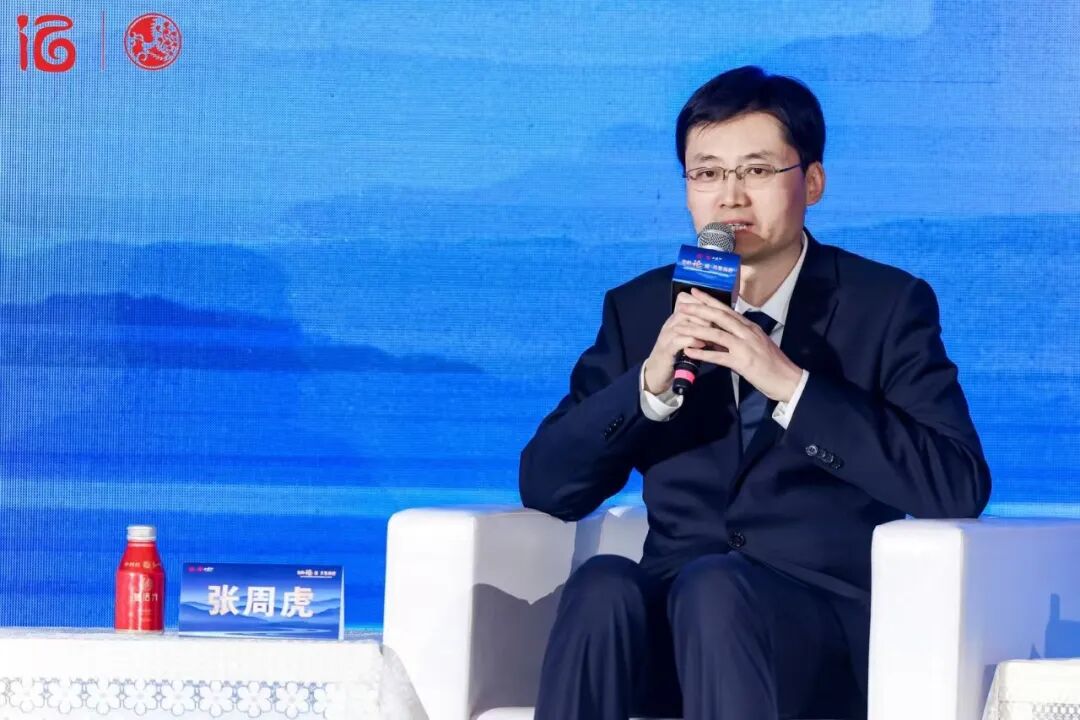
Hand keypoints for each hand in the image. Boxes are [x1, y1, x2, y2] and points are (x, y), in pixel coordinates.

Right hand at [643, 291, 715, 393]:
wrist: (657, 375)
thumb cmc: (675, 357)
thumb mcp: (685, 339)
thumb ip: (696, 329)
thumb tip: (715, 322)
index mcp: (674, 320)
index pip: (685, 299)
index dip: (701, 301)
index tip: (716, 310)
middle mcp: (670, 324)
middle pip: (688, 309)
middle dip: (706, 315)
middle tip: (719, 324)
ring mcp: (666, 336)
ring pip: (685, 323)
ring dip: (702, 328)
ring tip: (714, 334)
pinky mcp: (666, 350)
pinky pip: (680, 340)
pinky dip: (693, 341)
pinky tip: (703, 345)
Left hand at [678, 288, 802, 401]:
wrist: (787, 380)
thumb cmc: (772, 364)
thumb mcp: (756, 344)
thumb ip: (738, 337)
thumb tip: (719, 335)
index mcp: (750, 327)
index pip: (727, 310)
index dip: (710, 300)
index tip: (695, 293)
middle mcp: (747, 332)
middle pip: (720, 316)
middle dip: (700, 309)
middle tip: (683, 303)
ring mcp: (745, 346)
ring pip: (717, 333)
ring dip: (696, 329)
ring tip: (680, 326)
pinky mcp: (742, 362)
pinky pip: (718, 356)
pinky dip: (703, 353)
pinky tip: (689, 351)